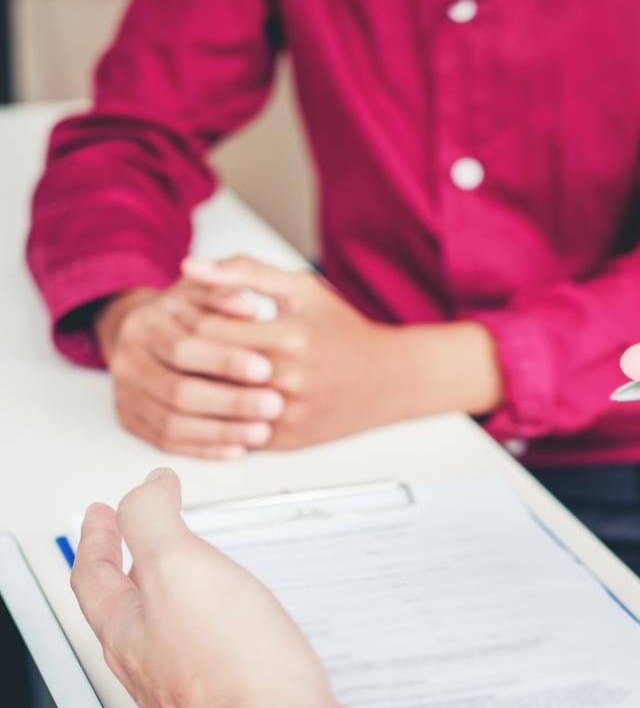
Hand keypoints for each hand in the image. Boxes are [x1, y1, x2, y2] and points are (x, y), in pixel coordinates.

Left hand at [71, 469, 370, 707]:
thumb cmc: (229, 665)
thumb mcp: (178, 567)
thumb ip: (153, 521)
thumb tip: (146, 488)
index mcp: (129, 630)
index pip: (94, 576)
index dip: (96, 537)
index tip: (101, 512)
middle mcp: (157, 659)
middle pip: (128, 607)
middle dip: (131, 565)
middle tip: (137, 536)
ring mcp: (199, 679)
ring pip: (176, 626)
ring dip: (178, 590)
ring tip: (192, 568)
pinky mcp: (244, 690)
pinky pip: (223, 645)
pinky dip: (226, 616)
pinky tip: (250, 614)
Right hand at [96, 283, 286, 458]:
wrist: (146, 331)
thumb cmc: (187, 311)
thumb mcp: (205, 292)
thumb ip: (226, 294)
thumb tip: (249, 309)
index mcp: (144, 324)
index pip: (185, 347)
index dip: (226, 360)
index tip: (266, 369)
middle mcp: (126, 360)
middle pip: (178, 390)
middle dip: (230, 401)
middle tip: (273, 405)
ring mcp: (124, 394)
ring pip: (172, 423)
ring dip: (221, 431)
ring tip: (262, 431)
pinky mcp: (129, 421)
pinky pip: (167, 443)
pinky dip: (204, 449)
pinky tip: (238, 448)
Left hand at [181, 257, 503, 448]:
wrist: (390, 379)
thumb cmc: (345, 331)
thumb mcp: (302, 289)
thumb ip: (245, 271)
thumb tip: (191, 266)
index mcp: (289, 337)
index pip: (207, 331)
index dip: (190, 322)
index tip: (189, 318)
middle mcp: (287, 379)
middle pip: (205, 371)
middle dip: (187, 357)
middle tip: (180, 347)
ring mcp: (286, 414)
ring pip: (214, 406)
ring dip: (199, 388)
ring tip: (197, 371)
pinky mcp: (285, 440)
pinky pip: (232, 431)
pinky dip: (220, 415)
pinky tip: (222, 396)